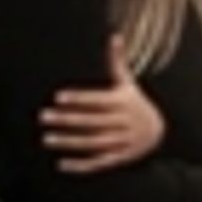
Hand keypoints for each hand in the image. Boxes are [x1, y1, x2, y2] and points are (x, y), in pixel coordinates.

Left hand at [44, 35, 166, 173]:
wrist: (159, 132)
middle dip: (66, 120)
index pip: (97, 100)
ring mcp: (121, 142)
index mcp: (122, 102)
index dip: (78, 99)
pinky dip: (80, 166)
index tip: (57, 97)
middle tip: (43, 116)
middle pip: (91, 122)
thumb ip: (118, 62)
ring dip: (69, 142)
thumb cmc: (135, 103)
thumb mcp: (129, 83)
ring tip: (46, 138)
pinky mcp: (119, 159)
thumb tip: (115, 36)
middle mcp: (123, 123)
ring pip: (92, 143)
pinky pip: (98, 163)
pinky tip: (61, 164)